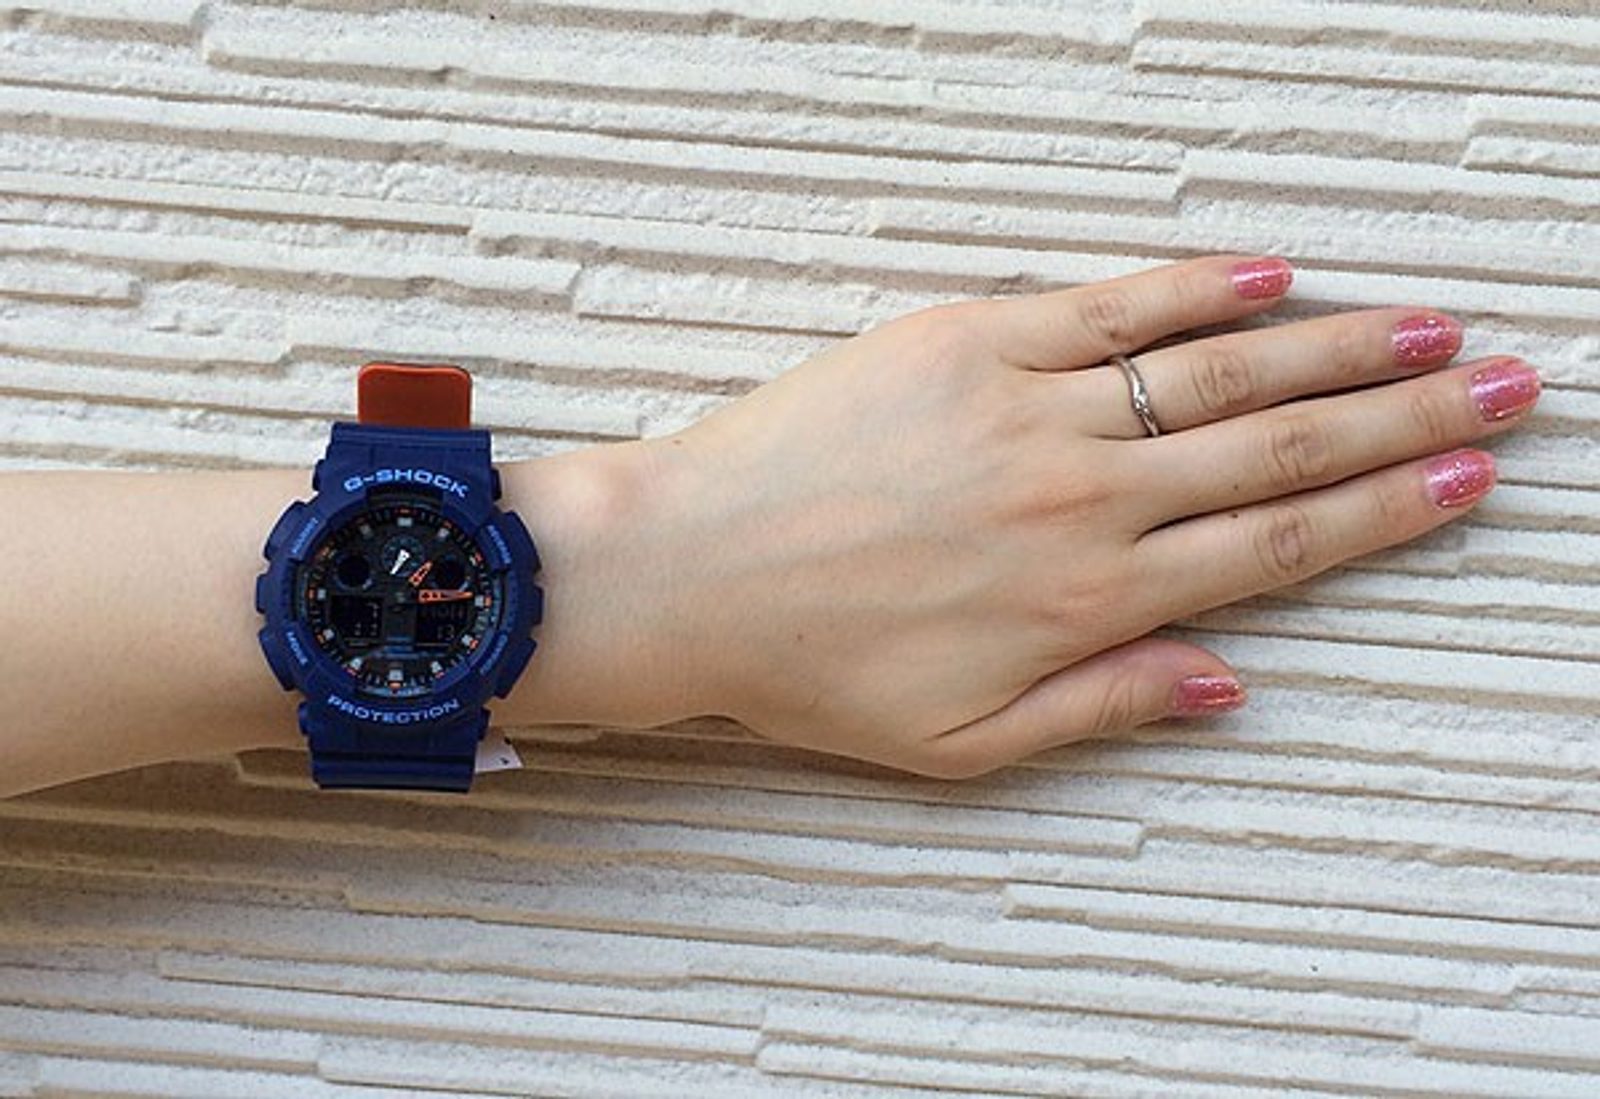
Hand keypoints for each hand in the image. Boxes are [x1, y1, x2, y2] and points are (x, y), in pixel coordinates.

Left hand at [648, 253, 1539, 777]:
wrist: (687, 573)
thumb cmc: (814, 668)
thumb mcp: (962, 744)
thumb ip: (1105, 708)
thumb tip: (1227, 680)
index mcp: (1086, 602)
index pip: (1276, 548)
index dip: (1386, 514)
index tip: (1467, 482)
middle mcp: (1079, 501)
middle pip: (1277, 450)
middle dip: (1403, 417)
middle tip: (1498, 384)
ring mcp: (1025, 412)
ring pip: (1213, 373)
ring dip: (1332, 349)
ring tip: (1423, 328)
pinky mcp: (963, 342)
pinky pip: (1103, 305)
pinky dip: (1191, 286)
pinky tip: (1269, 275)